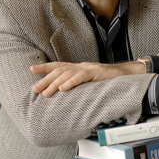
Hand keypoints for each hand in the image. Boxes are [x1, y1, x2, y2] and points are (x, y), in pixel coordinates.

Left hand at [30, 61, 144, 96]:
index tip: (31, 69)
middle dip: (45, 79)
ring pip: (68, 73)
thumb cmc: (107, 80)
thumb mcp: (90, 82)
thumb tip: (64, 93)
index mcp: (78, 67)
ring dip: (55, 83)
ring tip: (46, 92)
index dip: (45, 67)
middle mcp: (80, 66)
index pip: (58, 65)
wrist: (126, 74)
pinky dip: (71, 82)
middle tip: (35, 89)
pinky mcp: (96, 72)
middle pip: (59, 70)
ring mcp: (88, 68)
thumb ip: (78, 84)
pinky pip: (81, 76)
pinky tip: (63, 88)